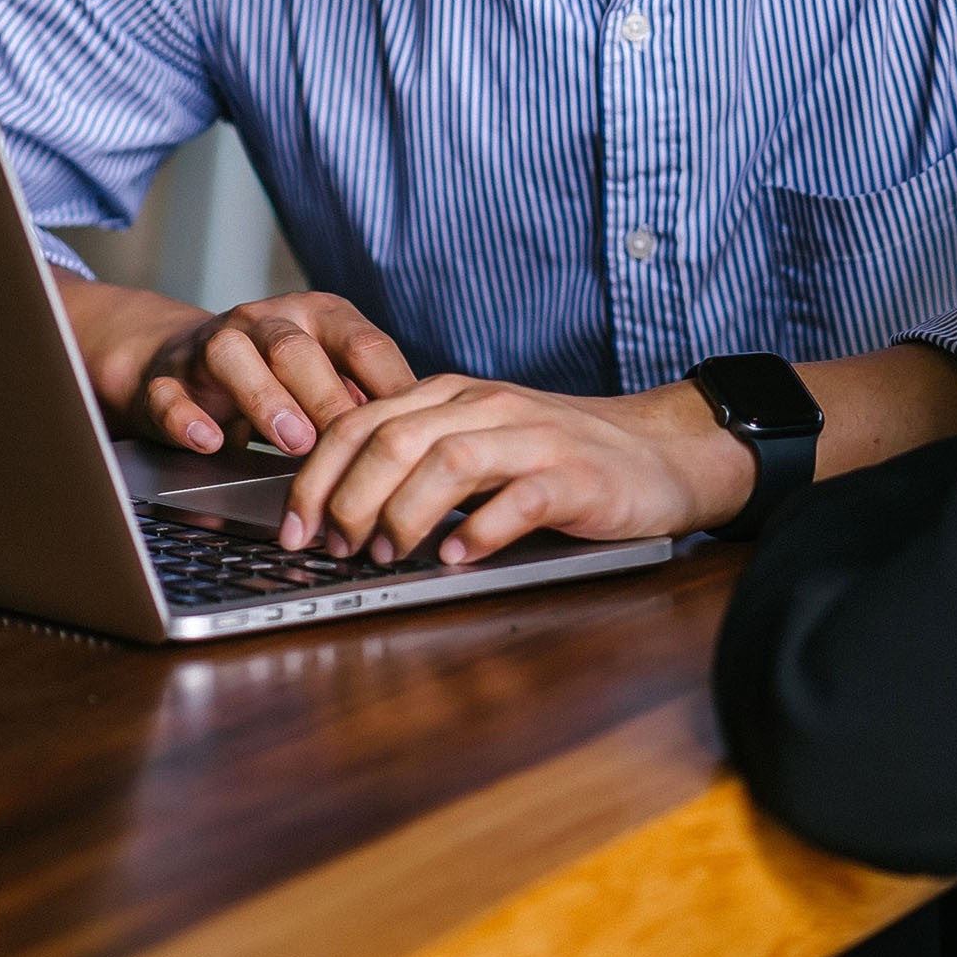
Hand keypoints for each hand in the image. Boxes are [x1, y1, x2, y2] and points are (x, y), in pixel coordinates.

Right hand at [70, 282, 419, 454]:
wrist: (178, 361)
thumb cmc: (278, 377)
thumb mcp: (331, 374)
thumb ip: (370, 396)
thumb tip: (427, 438)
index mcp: (319, 317)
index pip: (363, 344)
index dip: (392, 387)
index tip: (416, 434)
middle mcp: (265, 321)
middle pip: (297, 349)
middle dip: (327, 397)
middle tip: (353, 445)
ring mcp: (211, 346)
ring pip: (233, 357)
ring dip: (266, 399)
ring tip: (294, 442)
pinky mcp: (166, 378)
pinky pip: (170, 393)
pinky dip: (188, 417)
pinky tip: (209, 440)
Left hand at [276, 375, 748, 567]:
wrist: (661, 453)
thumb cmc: (562, 457)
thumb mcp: (482, 443)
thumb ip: (422, 459)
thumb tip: (342, 511)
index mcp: (452, 396)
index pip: (361, 422)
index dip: (318, 475)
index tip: (295, 527)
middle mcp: (486, 406)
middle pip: (393, 438)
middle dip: (349, 497)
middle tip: (334, 548)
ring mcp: (533, 438)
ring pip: (448, 461)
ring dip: (405, 512)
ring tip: (388, 554)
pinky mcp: (576, 476)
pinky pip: (519, 499)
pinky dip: (481, 533)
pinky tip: (459, 560)